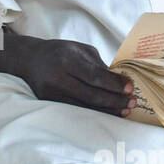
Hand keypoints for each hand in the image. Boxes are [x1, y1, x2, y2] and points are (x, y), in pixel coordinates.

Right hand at [21, 37, 136, 116]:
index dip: (113, 84)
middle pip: (91, 95)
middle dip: (115, 100)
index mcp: (66, 60)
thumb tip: (120, 81)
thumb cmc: (60, 52)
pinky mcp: (51, 104)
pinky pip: (78, 112)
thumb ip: (98, 65)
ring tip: (125, 110)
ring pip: (85, 107)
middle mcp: (57, 78)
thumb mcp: (80, 50)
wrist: (30, 60)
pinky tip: (109, 113)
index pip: (94, 76)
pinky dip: (96, 113)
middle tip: (132, 102)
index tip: (130, 87)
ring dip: (108, 110)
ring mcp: (53, 94)